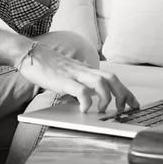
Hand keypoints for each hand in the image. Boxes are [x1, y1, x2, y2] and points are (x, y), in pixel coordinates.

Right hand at [18, 43, 139, 112]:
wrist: (29, 54)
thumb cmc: (46, 64)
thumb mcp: (67, 72)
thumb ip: (78, 80)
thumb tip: (86, 95)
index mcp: (85, 69)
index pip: (111, 78)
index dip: (125, 91)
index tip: (133, 102)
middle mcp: (83, 70)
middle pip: (111, 79)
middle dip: (123, 94)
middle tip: (127, 108)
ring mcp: (74, 74)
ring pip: (100, 83)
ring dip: (107, 98)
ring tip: (104, 109)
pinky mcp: (63, 80)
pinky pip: (80, 90)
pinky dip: (86, 101)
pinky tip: (85, 110)